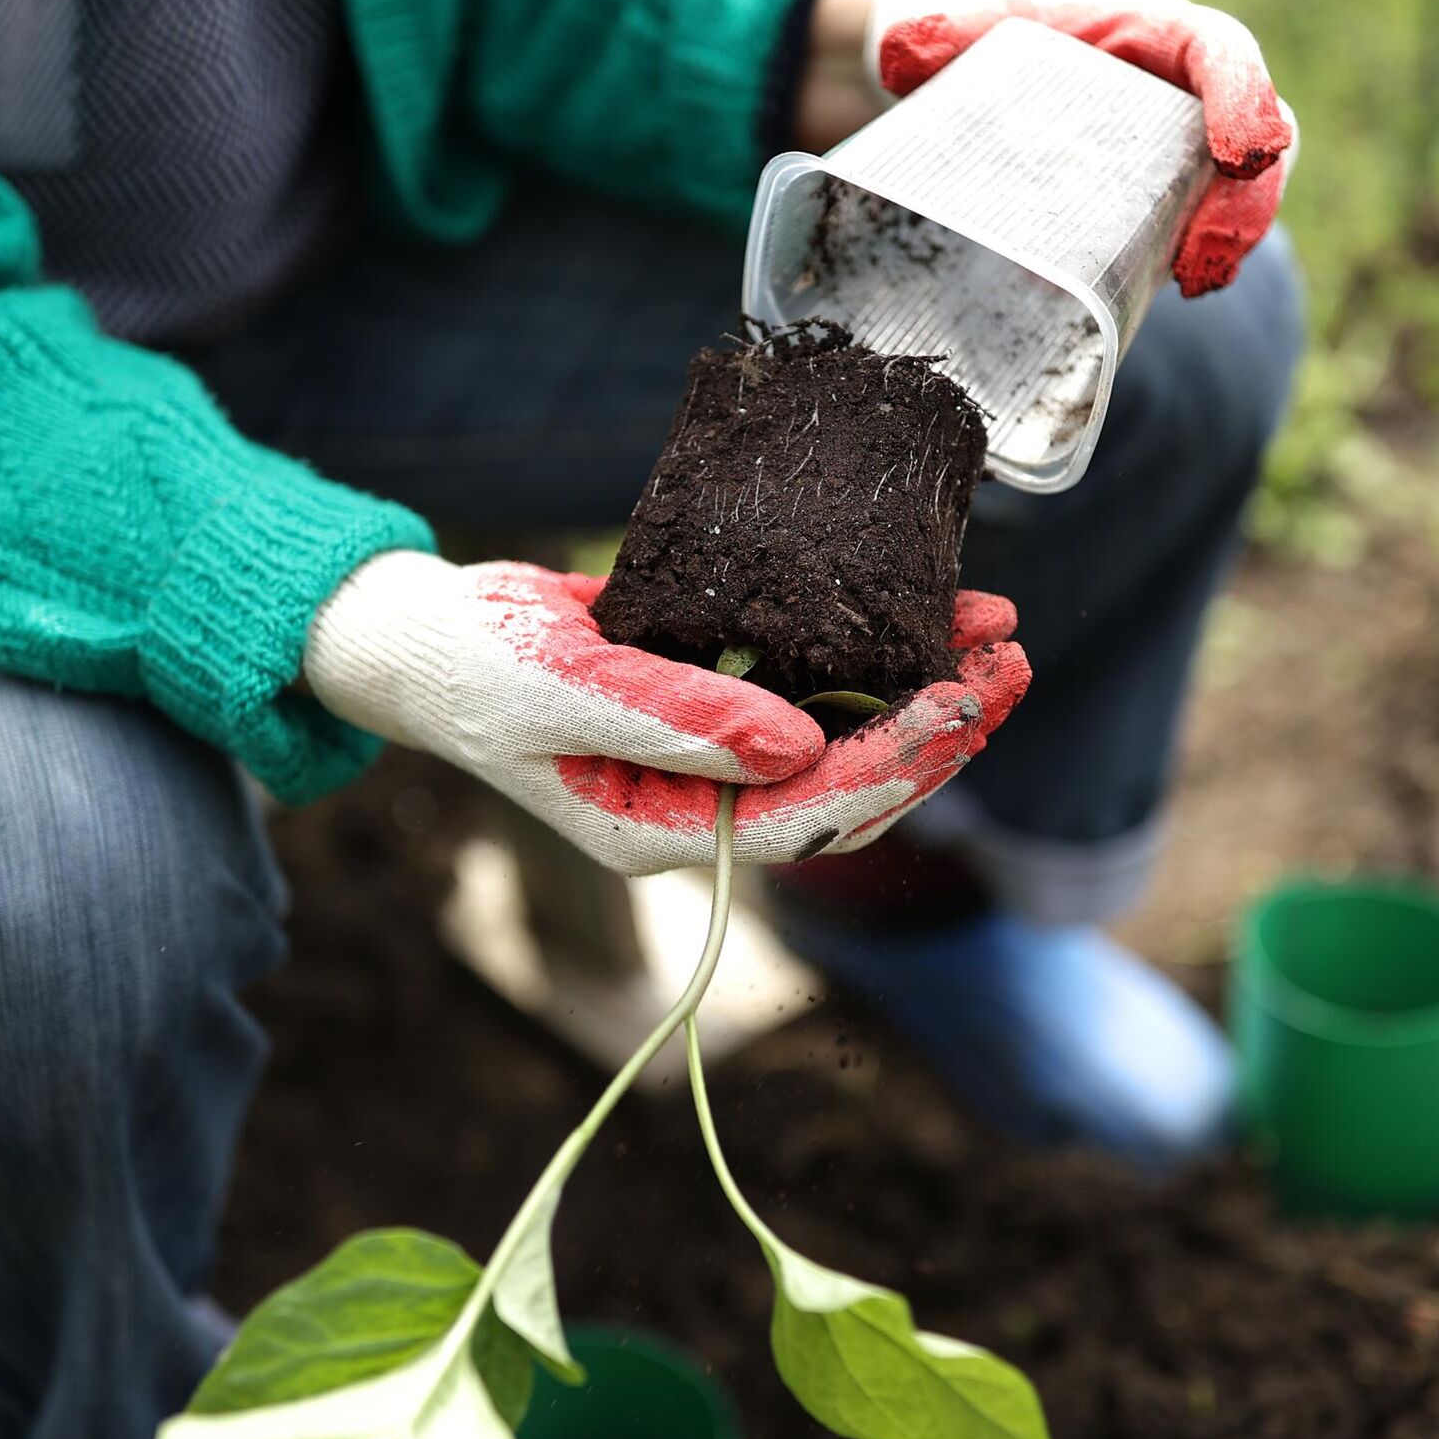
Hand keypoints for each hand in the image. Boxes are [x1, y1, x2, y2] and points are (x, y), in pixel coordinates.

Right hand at [302, 552, 1028, 874]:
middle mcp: (704, 803)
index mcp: (666, 829)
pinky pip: (811, 685)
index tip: (958, 709)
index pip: (804, 818)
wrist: (424, 640)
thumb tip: (799, 747)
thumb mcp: (563, 691)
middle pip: (847, 787)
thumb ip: (675, 721)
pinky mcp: (715, 699)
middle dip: (935, 731)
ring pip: (843, 737)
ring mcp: (713, 754)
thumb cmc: (473, 671)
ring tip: (1000, 632)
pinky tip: (930, 610)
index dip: (889, 766)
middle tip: (1014, 665)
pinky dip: (870, 650)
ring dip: (922, 688)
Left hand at [803, 0, 1294, 296]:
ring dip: (1229, 233)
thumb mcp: (936, 22)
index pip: (1218, 50)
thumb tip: (901, 55)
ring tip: (1195, 283)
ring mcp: (1167, 133)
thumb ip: (930, 31)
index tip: (1244, 156)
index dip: (1244, 99)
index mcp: (1140, 24)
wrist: (941, 59)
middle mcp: (1170, 76)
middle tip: (1204, 262)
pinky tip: (1171, 292)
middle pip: (1254, 125)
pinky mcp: (1147, 183)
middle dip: (1245, 197)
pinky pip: (1195, 214)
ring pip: (1236, 178)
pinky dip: (1194, 251)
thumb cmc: (952, 27)